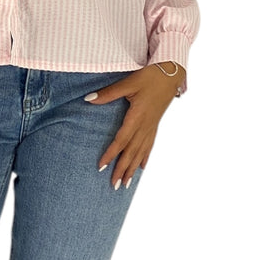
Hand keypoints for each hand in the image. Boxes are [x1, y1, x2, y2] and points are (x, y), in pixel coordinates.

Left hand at [84, 63, 185, 188]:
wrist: (171, 73)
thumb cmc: (150, 76)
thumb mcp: (128, 82)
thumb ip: (109, 93)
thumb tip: (88, 99)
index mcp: (137, 117)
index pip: (121, 140)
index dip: (111, 154)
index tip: (101, 167)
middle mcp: (145, 126)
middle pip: (132, 152)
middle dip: (122, 169)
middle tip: (114, 186)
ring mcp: (152, 126)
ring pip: (141, 152)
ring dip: (133, 168)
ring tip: (126, 184)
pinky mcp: (155, 124)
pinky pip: (150, 145)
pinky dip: (145, 157)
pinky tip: (142, 167)